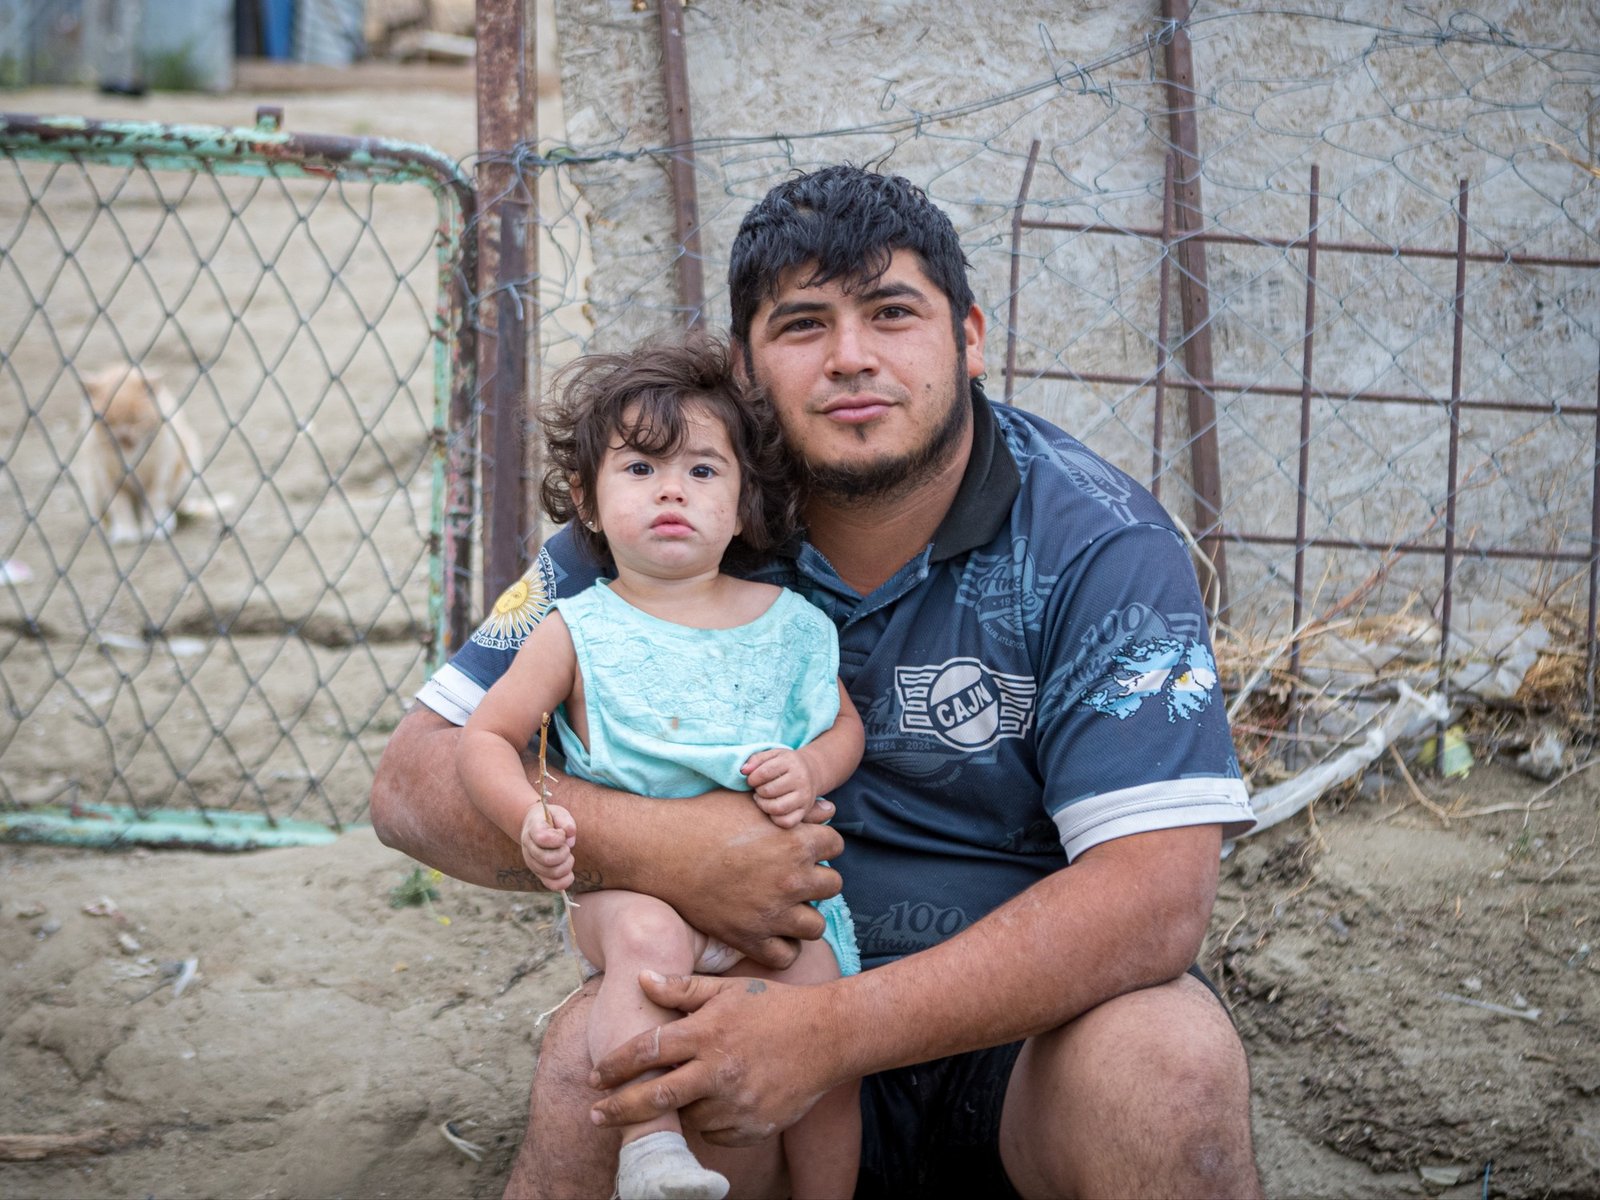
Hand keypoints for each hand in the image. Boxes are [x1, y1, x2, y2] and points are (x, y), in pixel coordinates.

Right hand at [520, 802, 575, 891]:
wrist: (536, 826)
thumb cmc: (550, 819)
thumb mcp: (558, 812)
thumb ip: (565, 821)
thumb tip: (570, 836)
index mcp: (532, 830)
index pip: (543, 838)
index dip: (558, 838)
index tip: (562, 834)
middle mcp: (529, 848)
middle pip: (547, 859)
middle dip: (564, 853)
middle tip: (566, 846)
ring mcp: (532, 863)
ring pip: (551, 873)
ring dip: (566, 865)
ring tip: (567, 856)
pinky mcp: (539, 873)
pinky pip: (551, 885)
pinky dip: (564, 881)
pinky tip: (569, 872)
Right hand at [555, 785, 843, 969]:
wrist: (663, 850)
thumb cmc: (705, 817)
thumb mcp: (752, 802)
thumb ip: (795, 808)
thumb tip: (828, 811)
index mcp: (796, 841)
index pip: (835, 845)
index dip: (820, 844)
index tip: (803, 847)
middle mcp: (791, 880)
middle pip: (832, 885)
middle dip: (816, 879)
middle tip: (793, 877)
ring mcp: (772, 913)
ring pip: (815, 926)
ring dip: (804, 916)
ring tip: (786, 908)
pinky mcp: (749, 937)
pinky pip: (785, 956)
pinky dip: (782, 947)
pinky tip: (770, 931)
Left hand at [589, 971, 838, 1144]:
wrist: (829, 1036)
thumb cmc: (774, 1006)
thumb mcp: (728, 989)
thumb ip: (683, 988)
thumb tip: (642, 979)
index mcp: (707, 1032)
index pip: (648, 1051)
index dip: (615, 1066)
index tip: (595, 1077)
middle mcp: (718, 1070)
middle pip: (655, 1098)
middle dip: (618, 1109)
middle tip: (596, 1115)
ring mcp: (737, 1102)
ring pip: (688, 1117)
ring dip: (678, 1108)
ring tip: (689, 1089)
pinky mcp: (754, 1126)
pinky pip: (716, 1133)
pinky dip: (710, 1121)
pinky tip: (720, 1100)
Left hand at [741, 748, 816, 827]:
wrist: (811, 773)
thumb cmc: (786, 765)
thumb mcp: (773, 755)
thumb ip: (756, 759)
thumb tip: (743, 770)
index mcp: (791, 762)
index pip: (765, 772)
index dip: (752, 778)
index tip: (751, 780)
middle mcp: (800, 779)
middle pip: (769, 791)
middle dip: (758, 791)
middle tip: (758, 789)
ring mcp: (804, 797)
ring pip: (777, 808)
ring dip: (763, 805)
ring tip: (762, 799)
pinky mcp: (804, 811)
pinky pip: (787, 822)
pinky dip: (775, 819)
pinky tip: (772, 810)